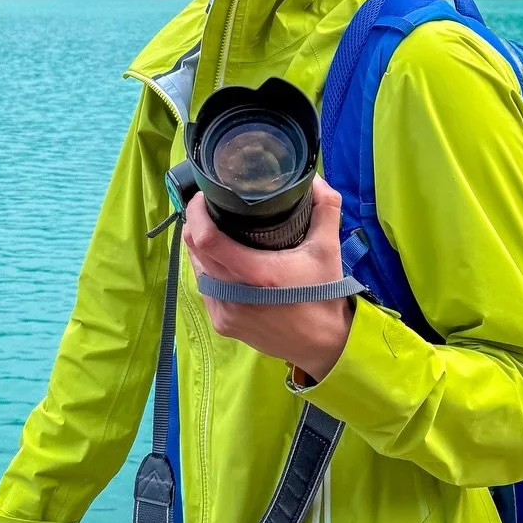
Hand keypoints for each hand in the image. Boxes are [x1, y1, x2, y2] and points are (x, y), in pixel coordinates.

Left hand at [182, 174, 352, 380]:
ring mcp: (224, 312)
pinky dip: (207, 269)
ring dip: (199, 247)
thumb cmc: (323, 294)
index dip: (197, 212)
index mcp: (256, 274)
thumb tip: (313, 177)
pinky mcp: (222, 324)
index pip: (206, 238)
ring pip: (196, 269)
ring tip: (212, 228)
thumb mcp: (328, 248)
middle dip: (195, 223)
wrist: (323, 345)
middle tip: (208, 206)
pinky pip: (204, 287)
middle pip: (194, 250)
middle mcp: (234, 295)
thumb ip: (324, 208)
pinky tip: (219, 259)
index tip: (202, 196)